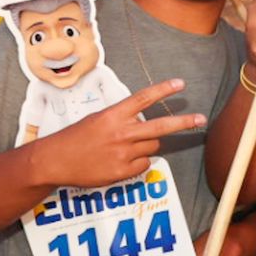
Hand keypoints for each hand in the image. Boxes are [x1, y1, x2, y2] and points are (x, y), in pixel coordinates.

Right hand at [33, 81, 206, 191]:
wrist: (55, 161)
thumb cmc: (75, 138)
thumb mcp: (97, 120)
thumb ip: (122, 120)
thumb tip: (144, 123)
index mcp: (113, 115)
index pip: (143, 99)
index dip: (163, 90)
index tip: (180, 84)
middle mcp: (121, 133)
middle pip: (161, 126)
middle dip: (183, 123)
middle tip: (200, 119)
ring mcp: (123, 153)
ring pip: (153, 147)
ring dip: (147, 146)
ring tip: (124, 147)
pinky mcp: (123, 171)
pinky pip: (144, 164)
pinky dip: (138, 162)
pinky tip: (119, 161)